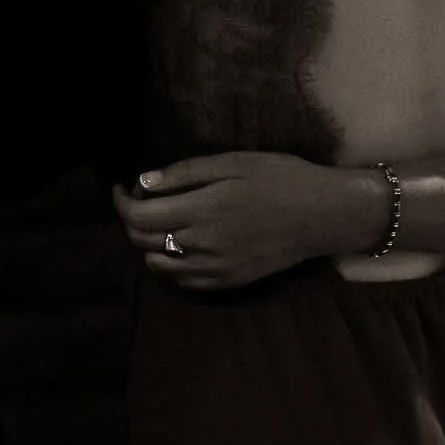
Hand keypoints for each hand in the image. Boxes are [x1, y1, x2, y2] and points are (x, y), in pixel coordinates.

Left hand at [110, 152, 385, 293]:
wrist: (323, 215)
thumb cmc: (280, 178)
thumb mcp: (232, 162)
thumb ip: (183, 174)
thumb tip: (143, 183)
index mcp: (200, 210)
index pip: (137, 216)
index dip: (121, 201)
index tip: (124, 187)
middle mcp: (202, 245)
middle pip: (142, 241)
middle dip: (132, 219)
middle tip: (142, 199)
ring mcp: (214, 268)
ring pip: (158, 265)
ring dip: (149, 242)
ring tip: (163, 222)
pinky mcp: (228, 282)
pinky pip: (183, 281)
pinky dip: (171, 263)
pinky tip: (183, 244)